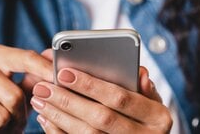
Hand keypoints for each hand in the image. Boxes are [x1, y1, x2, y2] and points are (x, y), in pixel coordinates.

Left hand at [31, 66, 172, 132]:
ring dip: (59, 117)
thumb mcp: (151, 101)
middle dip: (69, 101)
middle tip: (44, 86)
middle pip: (101, 118)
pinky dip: (59, 133)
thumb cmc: (145, 117)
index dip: (92, 85)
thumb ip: (142, 87)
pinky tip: (46, 119)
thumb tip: (140, 73)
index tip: (64, 72)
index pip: (121, 98)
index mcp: (158, 118)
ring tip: (40, 100)